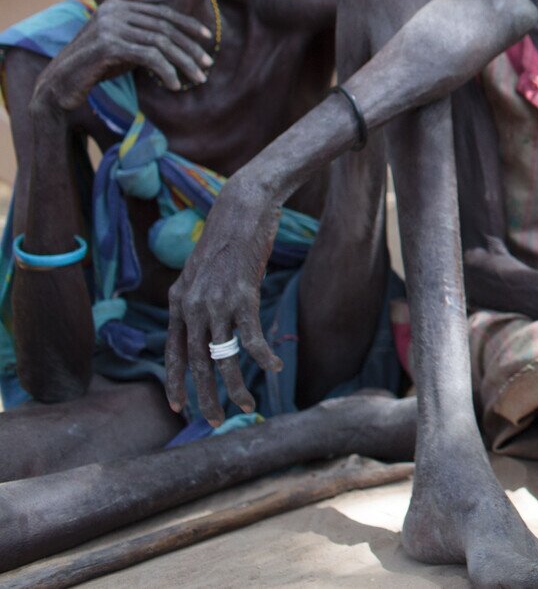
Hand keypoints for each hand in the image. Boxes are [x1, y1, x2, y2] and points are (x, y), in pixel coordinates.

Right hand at [40, 0, 212, 109]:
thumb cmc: (96, 66)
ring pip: (161, 43)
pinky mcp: (108, 45)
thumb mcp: (125, 46)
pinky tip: (174, 86)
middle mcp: (113, 11)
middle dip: (190, 48)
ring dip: (184, 63)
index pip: (162, 13)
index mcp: (118, 5)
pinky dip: (166, 72)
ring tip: (199, 79)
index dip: (187, 25)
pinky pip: (149, 57)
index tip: (207, 38)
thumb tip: (185, 42)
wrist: (60, 83)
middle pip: (165, 28)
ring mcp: (110, 26)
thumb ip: (147, 38)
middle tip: (207, 65)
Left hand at [164, 175, 281, 424]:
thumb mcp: (202, 270)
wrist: (242, 207)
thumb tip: (202, 321)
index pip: (172, 352)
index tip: (179, 409)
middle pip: (195, 363)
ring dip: (235, 386)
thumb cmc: (228, 237)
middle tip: (213, 421)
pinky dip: (263, 357)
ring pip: (222, 358)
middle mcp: (192, 306)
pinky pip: (251, 338)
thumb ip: (197, 297)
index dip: (174, 383)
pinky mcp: (243, 296)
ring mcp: (216, 302)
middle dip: (204, 396)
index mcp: (179, 301)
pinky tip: (275, 368)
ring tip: (247, 406)